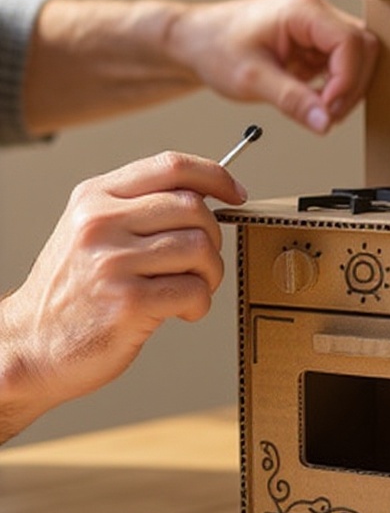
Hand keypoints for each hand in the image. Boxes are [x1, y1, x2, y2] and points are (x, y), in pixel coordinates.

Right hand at [0, 152, 245, 439]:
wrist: (30, 346)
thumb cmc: (73, 291)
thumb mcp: (92, 232)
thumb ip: (139, 208)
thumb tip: (208, 196)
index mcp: (95, 198)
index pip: (171, 166)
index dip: (215, 176)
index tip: (236, 194)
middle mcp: (101, 223)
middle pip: (194, 208)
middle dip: (213, 238)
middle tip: (201, 264)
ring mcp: (113, 262)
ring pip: (201, 249)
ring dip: (210, 274)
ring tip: (191, 289)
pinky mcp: (127, 302)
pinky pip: (194, 290)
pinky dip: (199, 304)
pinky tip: (181, 312)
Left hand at [167, 0, 378, 133]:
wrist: (194, 41)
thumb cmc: (214, 47)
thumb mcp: (251, 79)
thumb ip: (292, 100)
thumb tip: (324, 123)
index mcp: (303, 10)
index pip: (350, 43)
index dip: (347, 81)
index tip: (327, 110)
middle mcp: (316, 12)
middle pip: (363, 49)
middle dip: (351, 87)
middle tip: (325, 114)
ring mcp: (318, 27)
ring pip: (358, 59)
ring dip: (345, 89)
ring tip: (317, 108)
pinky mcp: (316, 43)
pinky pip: (343, 65)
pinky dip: (335, 88)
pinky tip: (312, 97)